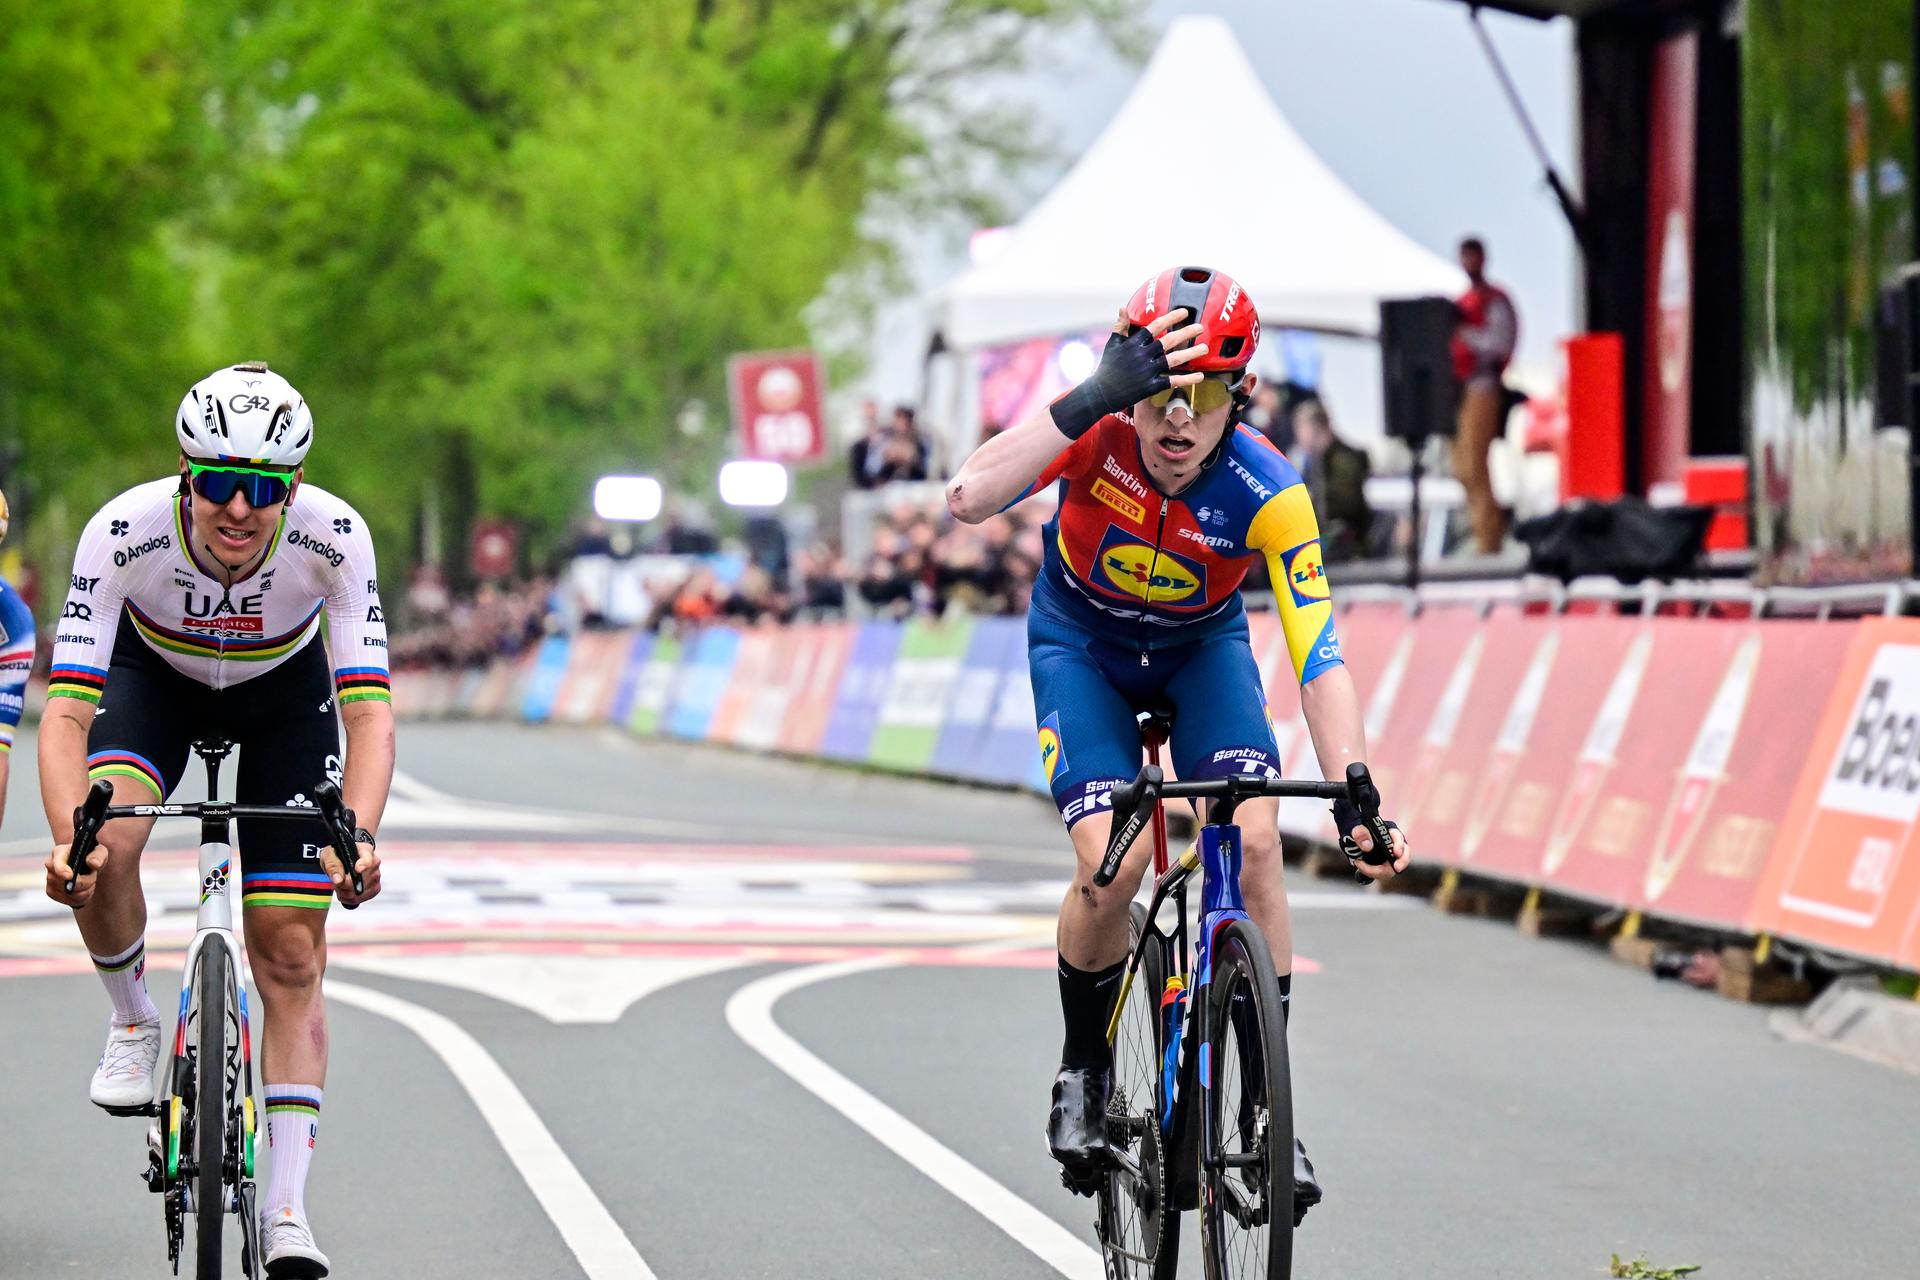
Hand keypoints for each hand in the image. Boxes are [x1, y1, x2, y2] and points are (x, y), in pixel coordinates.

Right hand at [45, 841, 105, 906]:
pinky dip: (82, 897)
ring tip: (89, 881)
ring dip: (87, 890)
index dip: (62, 870)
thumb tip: (93, 863)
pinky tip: (84, 889)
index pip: (57, 862)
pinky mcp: (51, 892)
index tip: (70, 876)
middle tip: (93, 875)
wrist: (85, 867)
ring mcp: (49, 879)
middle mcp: (50, 865)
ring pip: (72, 893)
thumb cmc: (91, 857)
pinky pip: (71, 901)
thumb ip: (98, 856)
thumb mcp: (99, 852)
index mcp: (60, 852)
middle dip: (87, 882)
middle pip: (67, 882)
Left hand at [319, 840, 380, 907]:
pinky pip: (359, 899)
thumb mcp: (329, 856)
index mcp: (366, 851)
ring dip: (343, 892)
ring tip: (339, 884)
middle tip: (335, 879)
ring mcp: (376, 877)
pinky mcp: (375, 889)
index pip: (368, 859)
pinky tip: (344, 890)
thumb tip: (338, 880)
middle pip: (359, 881)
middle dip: (343, 884)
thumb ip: (333, 866)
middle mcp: (375, 864)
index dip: (364, 865)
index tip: (357, 869)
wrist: (343, 861)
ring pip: (357, 893)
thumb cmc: (337, 855)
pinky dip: (347, 898)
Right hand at [1050, 308, 1208, 438]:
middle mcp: (1143, 355)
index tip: (1184, 312)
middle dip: (1186, 333)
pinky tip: (1200, 376)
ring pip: (1174, 359)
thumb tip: (1122, 308)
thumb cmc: (1107, 367)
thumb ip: (1120, 326)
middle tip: (1200, 327)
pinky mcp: (1151, 386)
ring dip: (1191, 353)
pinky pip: (1172, 381)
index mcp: (1134, 343)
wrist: (1100, 392)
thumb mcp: (1112, 345)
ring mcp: (1148, 371)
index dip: (1171, 318)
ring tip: (1204, 348)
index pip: (1156, 326)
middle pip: (1169, 341)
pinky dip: (1187, 379)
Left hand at [1343, 820, 1410, 881]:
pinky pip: (1385, 871)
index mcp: (1388, 830)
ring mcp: (1389, 854)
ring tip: (1365, 868)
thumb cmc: (1354, 827)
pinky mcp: (1384, 863)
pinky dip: (1375, 872)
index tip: (1396, 853)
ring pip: (1395, 865)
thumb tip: (1368, 846)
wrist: (1348, 835)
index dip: (1399, 845)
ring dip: (1384, 870)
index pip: (1398, 837)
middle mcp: (1392, 843)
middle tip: (1396, 868)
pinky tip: (1362, 866)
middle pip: (1404, 853)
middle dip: (1402, 861)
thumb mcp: (1354, 826)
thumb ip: (1360, 832)